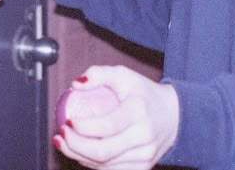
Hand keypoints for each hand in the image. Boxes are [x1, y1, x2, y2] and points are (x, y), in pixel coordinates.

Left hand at [54, 65, 178, 169]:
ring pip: (104, 165)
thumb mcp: (124, 75)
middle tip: (60, 134)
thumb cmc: (145, 94)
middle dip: (75, 145)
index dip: (83, 128)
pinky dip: (91, 164)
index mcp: (139, 111)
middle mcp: (144, 137)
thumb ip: (98, 74)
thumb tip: (75, 84)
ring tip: (64, 142)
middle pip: (103, 151)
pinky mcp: (142, 168)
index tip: (68, 121)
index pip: (107, 126)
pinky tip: (80, 152)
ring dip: (78, 156)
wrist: (174, 115)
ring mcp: (144, 156)